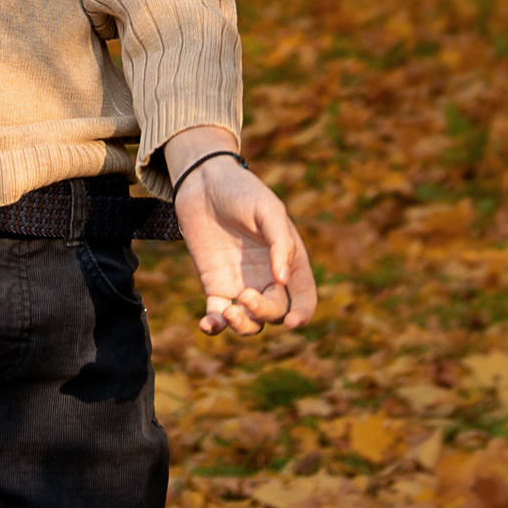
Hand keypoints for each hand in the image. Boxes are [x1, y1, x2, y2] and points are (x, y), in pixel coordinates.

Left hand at [166, 134, 316, 339]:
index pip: (304, 297)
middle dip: (264, 312)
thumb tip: (283, 281)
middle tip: (245, 296)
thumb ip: (281, 242)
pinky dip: (215, 326)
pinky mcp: (216, 286)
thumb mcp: (267, 209)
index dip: (303, 314)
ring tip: (228, 311)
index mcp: (289, 261)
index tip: (292, 322)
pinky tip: (206, 324)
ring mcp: (242, 285)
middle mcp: (268, 278)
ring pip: (251, 323)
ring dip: (242, 326)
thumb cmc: (241, 191)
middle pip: (276, 312)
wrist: (203, 182)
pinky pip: (218, 316)